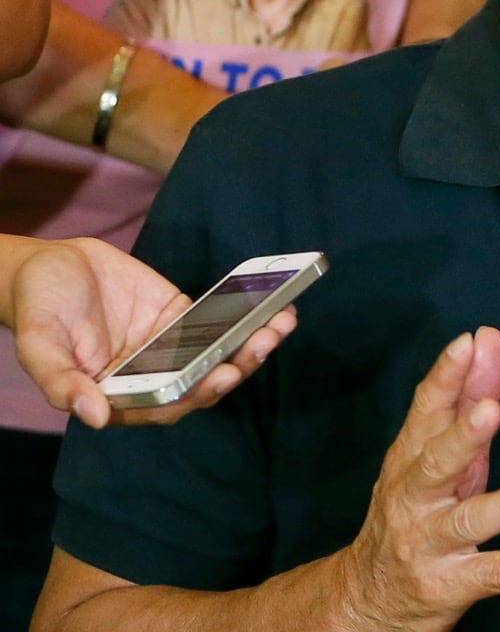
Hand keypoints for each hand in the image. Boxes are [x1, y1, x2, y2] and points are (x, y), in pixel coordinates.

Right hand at [7, 236, 295, 427]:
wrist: (48, 264)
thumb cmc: (37, 309)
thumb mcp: (38, 344)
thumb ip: (61, 382)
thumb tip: (94, 416)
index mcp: (118, 395)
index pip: (166, 405)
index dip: (196, 394)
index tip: (223, 375)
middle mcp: (150, 376)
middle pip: (203, 381)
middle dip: (237, 365)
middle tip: (263, 342)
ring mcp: (169, 347)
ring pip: (218, 354)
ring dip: (252, 342)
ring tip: (281, 321)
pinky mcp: (181, 316)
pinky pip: (219, 321)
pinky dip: (247, 317)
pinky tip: (274, 304)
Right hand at [338, 327, 499, 631]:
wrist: (367, 599)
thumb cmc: (414, 510)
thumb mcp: (436, 455)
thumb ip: (467, 396)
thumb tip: (488, 339)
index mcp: (409, 459)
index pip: (425, 412)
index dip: (444, 377)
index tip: (466, 343)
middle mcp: (413, 499)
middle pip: (436, 463)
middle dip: (462, 436)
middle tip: (492, 410)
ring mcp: (430, 544)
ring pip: (469, 521)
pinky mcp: (451, 585)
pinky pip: (496, 573)